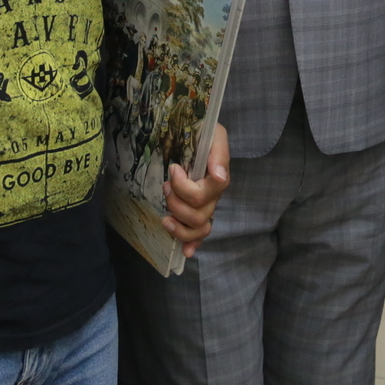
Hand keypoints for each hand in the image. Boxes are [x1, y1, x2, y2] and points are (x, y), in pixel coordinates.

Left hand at [163, 126, 229, 258]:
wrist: (195, 135)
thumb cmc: (202, 133)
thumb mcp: (212, 134)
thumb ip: (218, 151)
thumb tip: (219, 174)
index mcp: (219, 176)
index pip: (214, 189)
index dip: (187, 185)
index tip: (173, 168)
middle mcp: (214, 196)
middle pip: (200, 213)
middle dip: (177, 201)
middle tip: (165, 185)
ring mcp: (205, 207)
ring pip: (198, 227)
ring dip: (178, 222)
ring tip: (165, 208)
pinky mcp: (194, 214)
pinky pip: (198, 235)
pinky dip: (191, 243)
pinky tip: (185, 251)